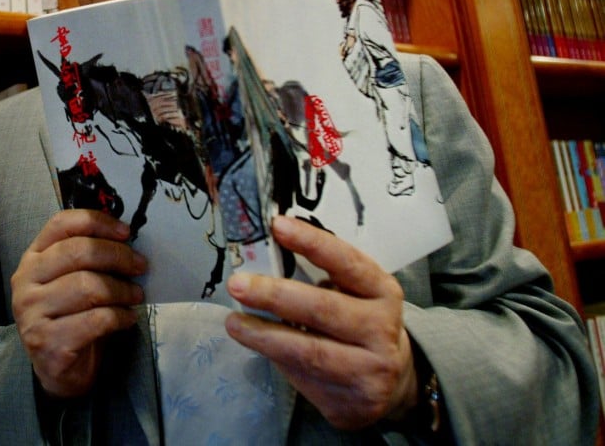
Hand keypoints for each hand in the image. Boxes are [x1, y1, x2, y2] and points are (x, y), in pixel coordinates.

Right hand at [11, 209, 146, 397]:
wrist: (56, 370)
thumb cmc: (70, 318)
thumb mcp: (72, 281)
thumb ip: (89, 258)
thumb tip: (127, 240)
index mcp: (32, 259)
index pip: (61, 224)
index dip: (97, 222)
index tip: (125, 232)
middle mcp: (25, 282)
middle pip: (79, 252)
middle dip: (118, 256)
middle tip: (140, 266)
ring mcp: (32, 313)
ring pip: (89, 286)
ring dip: (122, 290)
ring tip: (135, 295)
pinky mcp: (48, 342)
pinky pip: (95, 320)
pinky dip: (120, 317)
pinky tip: (128, 318)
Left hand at [224, 214, 417, 429]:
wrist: (394, 383)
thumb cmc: (361, 323)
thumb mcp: (354, 294)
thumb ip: (320, 275)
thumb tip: (263, 256)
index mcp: (382, 292)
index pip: (347, 263)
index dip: (312, 243)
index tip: (277, 226)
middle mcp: (382, 330)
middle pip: (324, 310)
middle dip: (275, 296)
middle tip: (239, 284)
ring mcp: (371, 370)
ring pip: (310, 352)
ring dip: (265, 336)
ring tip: (234, 322)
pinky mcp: (354, 403)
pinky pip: (306, 378)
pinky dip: (276, 359)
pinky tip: (256, 345)